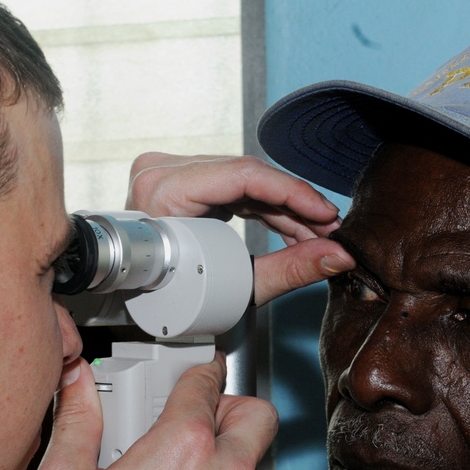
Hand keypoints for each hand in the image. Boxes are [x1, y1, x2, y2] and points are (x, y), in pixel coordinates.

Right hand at [35, 356, 276, 469]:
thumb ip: (74, 422)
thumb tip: (75, 386)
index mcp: (183, 449)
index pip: (206, 381)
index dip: (193, 366)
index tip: (183, 367)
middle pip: (255, 411)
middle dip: (229, 399)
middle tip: (192, 406)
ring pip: (251, 453)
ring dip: (224, 442)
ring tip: (173, 453)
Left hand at [126, 152, 354, 305]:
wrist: (132, 297)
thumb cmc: (165, 296)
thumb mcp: (232, 288)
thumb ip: (288, 270)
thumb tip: (337, 256)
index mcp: (163, 190)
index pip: (243, 176)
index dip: (293, 193)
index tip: (326, 214)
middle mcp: (162, 172)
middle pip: (249, 178)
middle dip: (296, 206)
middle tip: (330, 231)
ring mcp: (169, 173)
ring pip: (246, 182)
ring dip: (285, 209)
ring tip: (316, 235)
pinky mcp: (181, 181)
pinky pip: (234, 187)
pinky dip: (265, 208)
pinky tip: (293, 227)